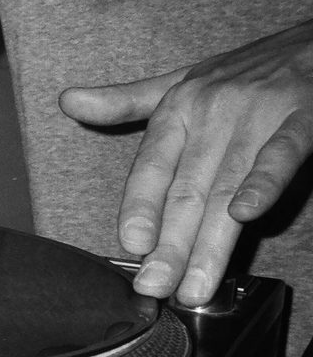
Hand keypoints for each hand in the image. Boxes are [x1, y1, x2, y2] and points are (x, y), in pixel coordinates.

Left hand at [59, 19, 312, 305]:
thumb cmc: (245, 68)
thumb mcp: (180, 80)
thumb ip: (125, 101)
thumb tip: (67, 101)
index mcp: (177, 110)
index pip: (150, 168)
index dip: (139, 208)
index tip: (131, 247)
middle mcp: (210, 113)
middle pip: (185, 191)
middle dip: (169, 246)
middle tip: (155, 288)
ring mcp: (257, 115)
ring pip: (225, 187)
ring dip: (210, 241)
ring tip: (195, 286)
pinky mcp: (303, 116)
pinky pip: (279, 155)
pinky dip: (262, 183)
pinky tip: (245, 214)